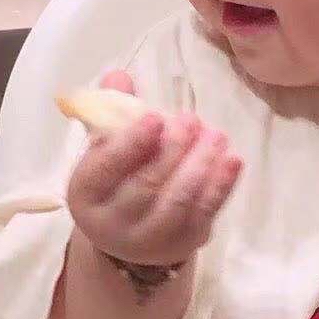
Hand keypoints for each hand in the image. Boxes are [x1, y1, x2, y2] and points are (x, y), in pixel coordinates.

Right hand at [66, 70, 241, 266]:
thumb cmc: (118, 177)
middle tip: (191, 119)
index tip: (156, 117)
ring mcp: (149, 238)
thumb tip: (118, 75)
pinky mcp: (183, 243)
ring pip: (177, 201)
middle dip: (172, 149)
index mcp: (86, 192)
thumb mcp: (107, 147)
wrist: (131, 234)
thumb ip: (114, 112)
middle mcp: (111, 222)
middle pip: (145, 185)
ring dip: (200, 165)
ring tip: (216, 135)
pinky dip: (221, 186)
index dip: (131, 143)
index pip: (106, 168)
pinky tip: (233, 160)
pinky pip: (204, 214)